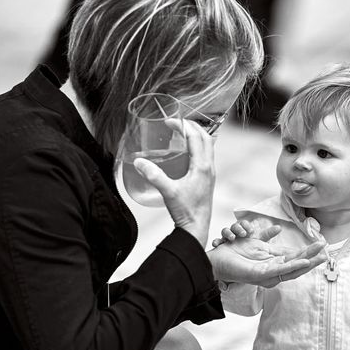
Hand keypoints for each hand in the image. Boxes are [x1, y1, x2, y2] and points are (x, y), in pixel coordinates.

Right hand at [133, 119, 214, 245]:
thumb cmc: (186, 211)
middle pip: (206, 137)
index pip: (196, 137)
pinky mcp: (207, 179)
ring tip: (181, 134)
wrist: (197, 228)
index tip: (170, 122)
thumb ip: (154, 175)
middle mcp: (209, 167)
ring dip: (197, 136)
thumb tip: (138, 161)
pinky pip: (206, 156)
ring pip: (208, 146)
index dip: (183, 125)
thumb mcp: (168, 191)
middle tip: (177, 123)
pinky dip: (197, 148)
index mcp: (202, 166)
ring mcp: (210, 173)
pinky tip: (184, 153)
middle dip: (192, 127)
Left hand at [208, 226, 325, 286]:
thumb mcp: (254, 242)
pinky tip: (303, 262)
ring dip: (307, 263)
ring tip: (320, 257)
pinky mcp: (262, 275)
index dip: (308, 252)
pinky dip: (293, 267)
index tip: (321, 246)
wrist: (218, 261)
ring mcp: (269, 274)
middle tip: (327, 251)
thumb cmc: (234, 253)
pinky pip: (280, 271)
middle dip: (313, 257)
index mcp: (273, 261)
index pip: (295, 256)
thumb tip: (278, 228)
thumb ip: (266, 236)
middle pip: (297, 263)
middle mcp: (273, 269)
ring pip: (292, 269)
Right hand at [211, 219, 280, 246]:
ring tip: (232, 239)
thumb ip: (267, 235)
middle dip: (238, 228)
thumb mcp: (257, 243)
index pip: (243, 224)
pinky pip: (216, 241)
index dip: (246, 225)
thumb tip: (279, 227)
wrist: (234, 264)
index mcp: (243, 231)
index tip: (250, 231)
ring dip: (228, 233)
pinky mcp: (219, 246)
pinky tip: (218, 244)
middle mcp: (234, 234)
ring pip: (225, 231)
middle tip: (242, 234)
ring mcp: (225, 239)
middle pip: (234, 226)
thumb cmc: (247, 251)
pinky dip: (216, 241)